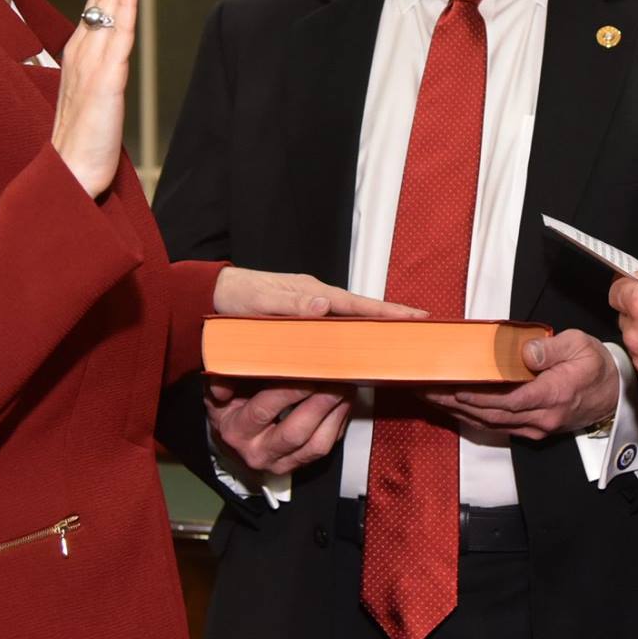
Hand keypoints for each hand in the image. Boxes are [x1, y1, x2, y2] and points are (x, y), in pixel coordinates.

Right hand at [50, 0, 139, 197]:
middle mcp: (84, 47)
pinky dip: (125, 5)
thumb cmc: (82, 137)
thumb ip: (98, 63)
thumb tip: (105, 44)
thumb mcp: (91, 91)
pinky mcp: (105, 82)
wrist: (70, 176)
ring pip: (110, 2)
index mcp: (82, 48)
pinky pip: (118, 36)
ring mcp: (93, 62)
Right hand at [207, 382, 351, 474]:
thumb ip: (223, 380)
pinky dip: (339, 422)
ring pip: (317, 445)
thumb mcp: (219, 391)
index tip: (309, 371)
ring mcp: (282, 463)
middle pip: (296, 432)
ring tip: (346, 386)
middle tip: (337, 378)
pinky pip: (326, 446)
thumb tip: (222, 385)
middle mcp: (259, 453)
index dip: (289, 391)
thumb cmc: (230, 407)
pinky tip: (344, 400)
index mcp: (237, 432)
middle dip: (321, 403)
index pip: (264, 410)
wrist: (233, 437)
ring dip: (336, 413)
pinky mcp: (300, 464)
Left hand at [212, 267, 427, 319]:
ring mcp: (313, 308)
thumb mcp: (259, 302)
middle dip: (391, 319)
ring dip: (375, 328)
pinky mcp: (305, 319)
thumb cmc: (236, 297)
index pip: (358, 305)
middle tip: (421, 327)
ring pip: (350, 321)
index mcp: (313, 293)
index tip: (414, 316)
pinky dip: (354, 334)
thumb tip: (324, 305)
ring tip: (401, 338)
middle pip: (362, 312)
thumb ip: (290, 305)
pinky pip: (335, 328)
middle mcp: (318, 299)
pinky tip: (362, 346)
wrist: (216, 292)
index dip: (386, 312)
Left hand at [417, 329, 619, 439]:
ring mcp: (537, 427)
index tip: (456, 388)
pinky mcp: (533, 430)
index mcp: (554, 393)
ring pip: (492, 423)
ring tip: (433, 397)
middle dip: (458, 403)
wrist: (614, 393)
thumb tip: (525, 352)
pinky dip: (474, 417)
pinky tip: (455, 407)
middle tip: (430, 389)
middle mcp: (543, 416)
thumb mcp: (579, 345)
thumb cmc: (595, 365)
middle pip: (493, 414)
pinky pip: (498, 427)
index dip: (481, 396)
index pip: (510, 399)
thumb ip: (550, 349)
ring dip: (460, 412)